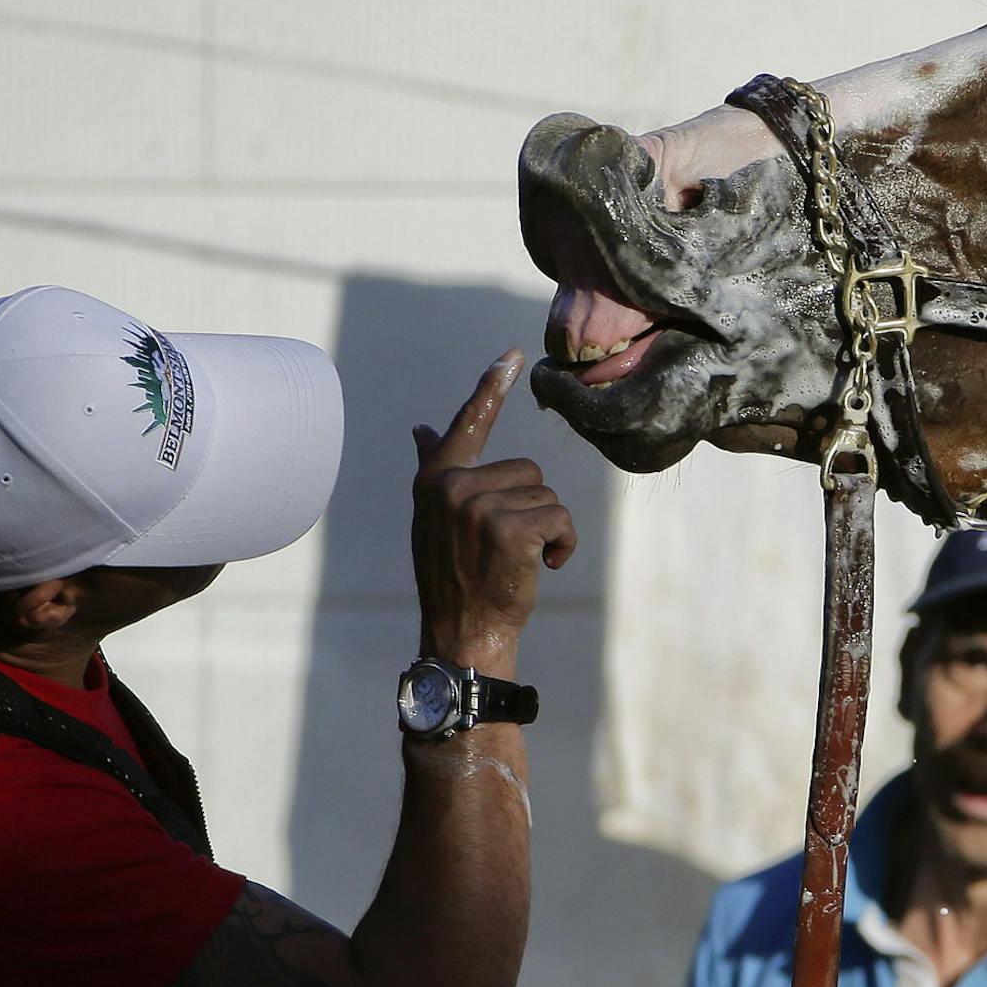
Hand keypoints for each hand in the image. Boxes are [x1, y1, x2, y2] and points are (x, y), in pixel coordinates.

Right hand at [411, 350, 576, 666]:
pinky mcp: (510, 529)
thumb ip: (435, 468)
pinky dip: (563, 545)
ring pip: (548, 496)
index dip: (492, 387)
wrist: (463, 632)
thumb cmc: (455, 576)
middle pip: (528, 470)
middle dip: (530, 508)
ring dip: (547, 529)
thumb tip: (423, 428)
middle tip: (504, 549)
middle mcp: (452, 487)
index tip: (514, 354)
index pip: (468, 423)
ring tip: (517, 561)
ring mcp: (479, 507)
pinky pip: (561, 519)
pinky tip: (541, 568)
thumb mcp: (435, 519)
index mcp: (435, 480)